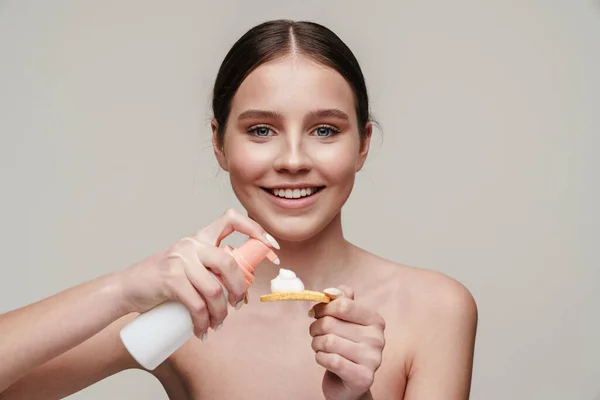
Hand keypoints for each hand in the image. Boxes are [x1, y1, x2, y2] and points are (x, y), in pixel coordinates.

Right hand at [118, 208, 278, 337]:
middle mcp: (191, 244)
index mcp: (200, 237)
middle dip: (239, 288)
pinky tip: (201, 330)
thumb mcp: (189, 266)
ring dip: (220, 313)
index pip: (231, 219)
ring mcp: (180, 260)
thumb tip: (240, 287)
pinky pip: (196, 305)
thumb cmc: (162, 280)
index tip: (273, 248)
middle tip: (237, 305)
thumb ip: (210, 269)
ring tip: (216, 323)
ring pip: (214, 289)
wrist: (127, 288)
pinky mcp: (169, 279)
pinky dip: (202, 322)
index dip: (256, 229)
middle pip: (229, 262)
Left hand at [309, 286, 385, 399]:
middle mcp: (378, 338)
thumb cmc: (344, 346)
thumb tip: (331, 291)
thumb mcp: (344, 321)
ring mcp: (373, 359)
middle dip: (315, 328)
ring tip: (320, 347)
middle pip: (331, 323)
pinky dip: (320, 358)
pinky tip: (323, 359)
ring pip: (328, 341)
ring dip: (316, 344)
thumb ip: (341, 301)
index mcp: (375, 320)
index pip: (343, 304)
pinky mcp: (363, 378)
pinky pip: (331, 360)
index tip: (316, 312)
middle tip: (316, 333)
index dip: (323, 307)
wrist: (349, 383)